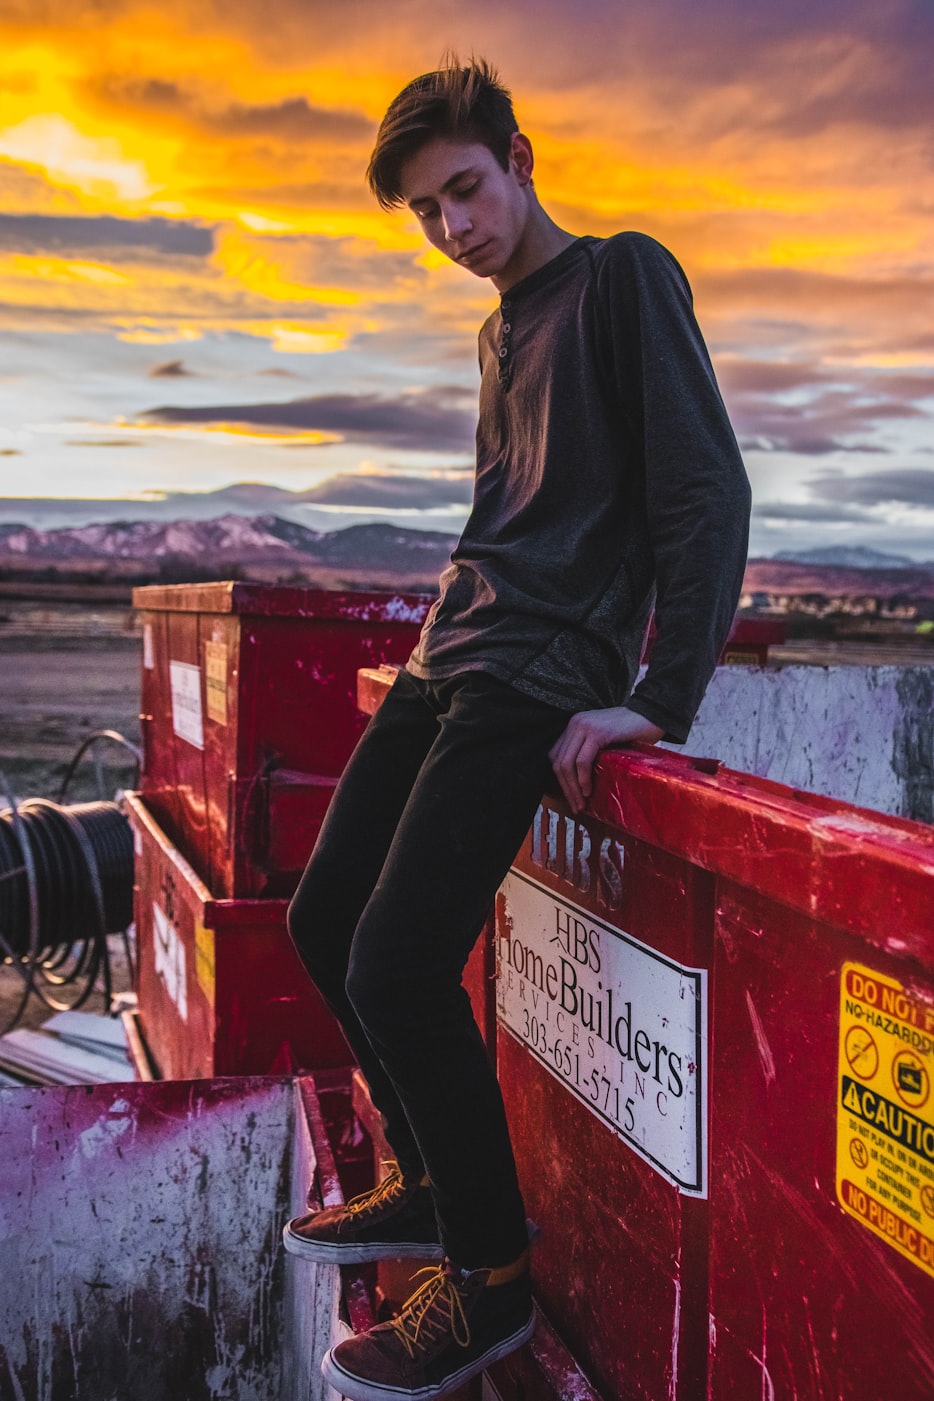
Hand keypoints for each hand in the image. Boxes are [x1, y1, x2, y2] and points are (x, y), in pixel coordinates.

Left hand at [548, 707, 664, 813]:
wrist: (652, 715)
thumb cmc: (633, 732)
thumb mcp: (605, 742)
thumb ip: (590, 753)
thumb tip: (581, 784)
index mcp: (574, 726)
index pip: (556, 756)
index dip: (561, 779)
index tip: (571, 797)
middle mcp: (575, 724)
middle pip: (558, 761)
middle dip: (565, 787)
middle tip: (576, 806)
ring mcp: (584, 726)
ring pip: (567, 763)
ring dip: (572, 787)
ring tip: (581, 802)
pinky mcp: (597, 732)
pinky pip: (582, 761)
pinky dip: (582, 778)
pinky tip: (588, 790)